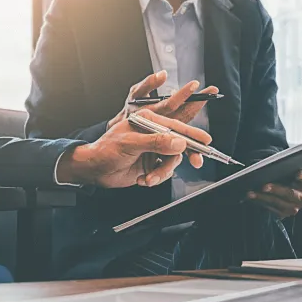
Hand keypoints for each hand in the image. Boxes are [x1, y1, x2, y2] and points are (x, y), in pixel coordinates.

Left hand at [57, 109, 211, 187]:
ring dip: (163, 172)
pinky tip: (143, 180)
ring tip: (150, 178)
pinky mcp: (151, 164)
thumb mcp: (131, 143)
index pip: (175, 124)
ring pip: (173, 161)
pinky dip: (156, 178)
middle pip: (180, 143)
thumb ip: (157, 142)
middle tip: (197, 162)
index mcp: (149, 122)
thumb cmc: (107, 150)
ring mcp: (154, 150)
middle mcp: (154, 134)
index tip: (205, 140)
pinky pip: (165, 172)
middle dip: (187, 153)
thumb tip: (180, 143)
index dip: (192, 131)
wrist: (95, 170)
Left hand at [247, 170, 301, 217]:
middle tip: (264, 187)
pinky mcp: (284, 214)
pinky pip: (271, 209)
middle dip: (276, 189)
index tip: (297, 174)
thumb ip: (283, 170)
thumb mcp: (284, 174)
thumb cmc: (282, 181)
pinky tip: (253, 198)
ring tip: (252, 193)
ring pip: (279, 203)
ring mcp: (294, 207)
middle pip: (290, 193)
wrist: (279, 196)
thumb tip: (270, 167)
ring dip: (263, 198)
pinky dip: (261, 203)